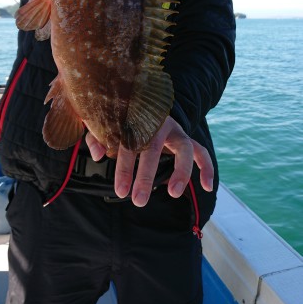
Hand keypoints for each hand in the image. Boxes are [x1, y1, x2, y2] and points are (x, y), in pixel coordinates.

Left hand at [85, 115, 213, 206]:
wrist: (140, 102)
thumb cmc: (120, 119)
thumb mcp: (104, 124)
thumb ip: (97, 137)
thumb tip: (97, 155)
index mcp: (137, 117)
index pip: (130, 143)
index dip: (125, 168)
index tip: (121, 191)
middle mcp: (159, 122)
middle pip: (155, 148)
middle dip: (147, 175)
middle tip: (139, 200)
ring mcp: (175, 130)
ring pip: (185, 147)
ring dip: (181, 170)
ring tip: (173, 193)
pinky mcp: (186, 138)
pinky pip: (201, 151)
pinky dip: (206, 167)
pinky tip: (206, 187)